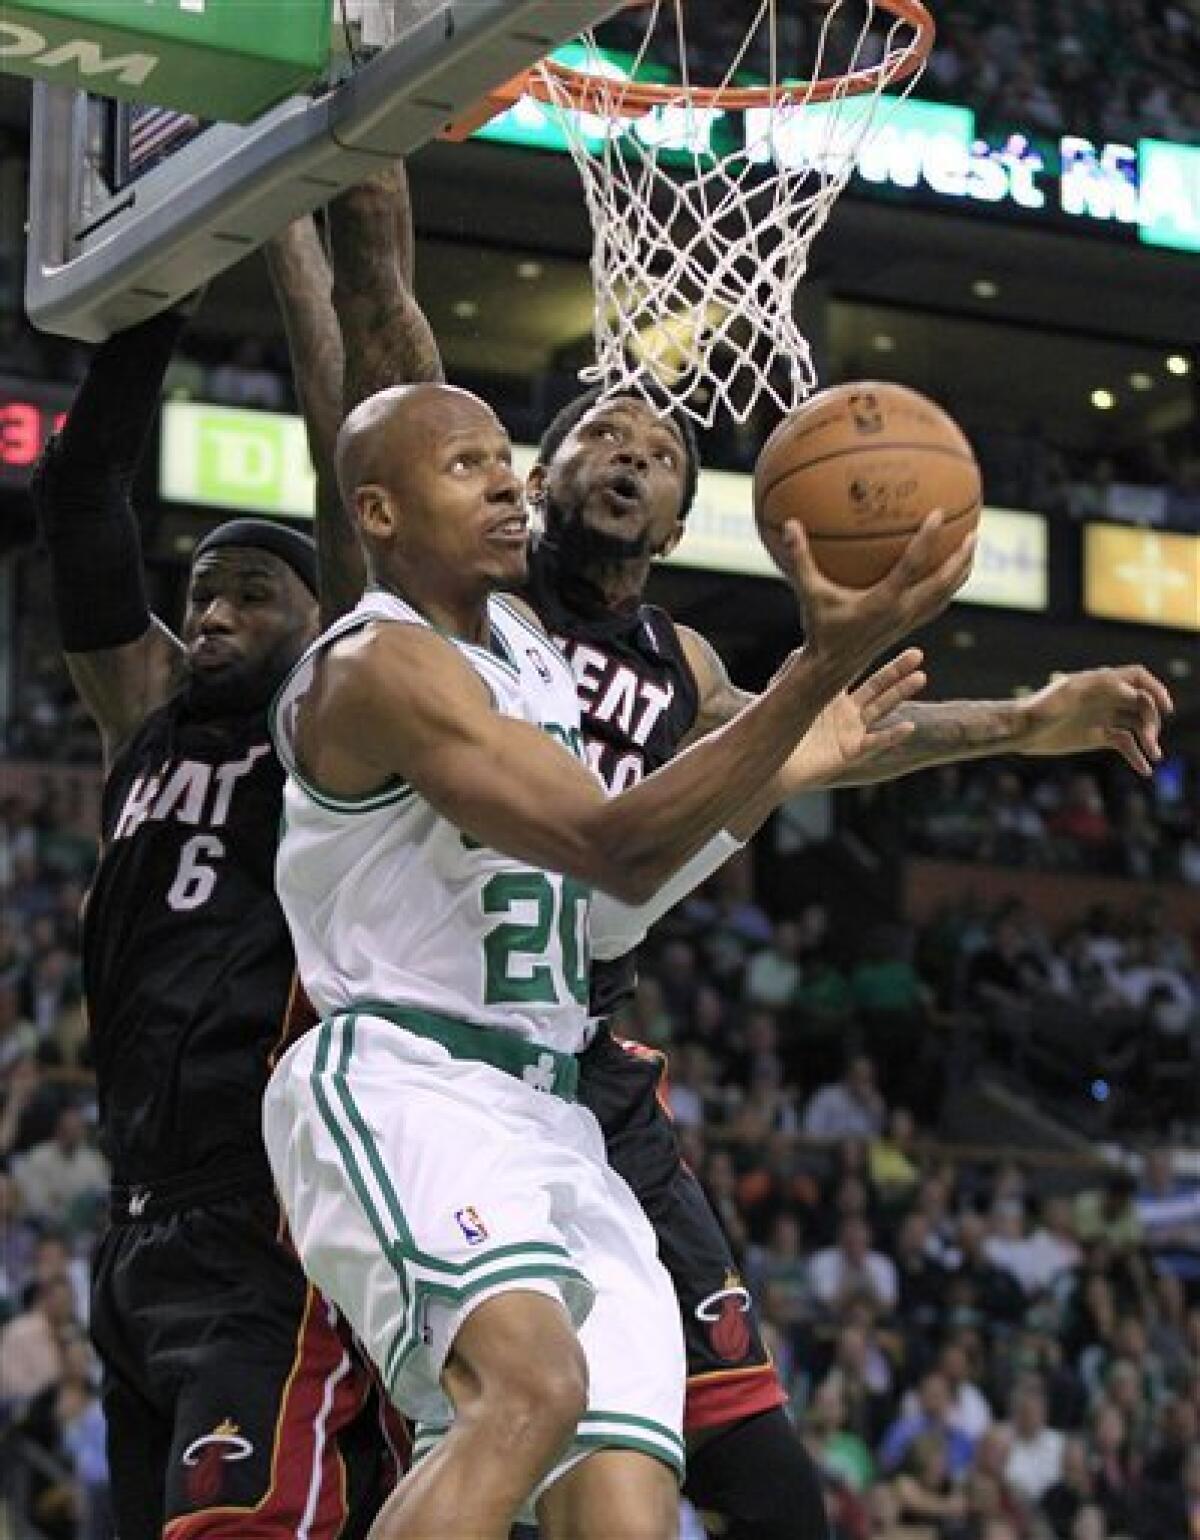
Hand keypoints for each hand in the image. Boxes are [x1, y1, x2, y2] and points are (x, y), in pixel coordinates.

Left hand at [779, 649, 927, 793]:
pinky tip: (908, 726)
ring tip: (921, 677)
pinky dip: (891, 736)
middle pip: (876, 686)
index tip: (888, 635)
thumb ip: (795, 669)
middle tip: (918, 654)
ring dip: (900, 693)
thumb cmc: (773, 728)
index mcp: (830, 694)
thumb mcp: (785, 693)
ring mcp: (850, 731)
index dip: (872, 654)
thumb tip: (807, 644)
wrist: (770, 763)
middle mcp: (845, 711)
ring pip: (881, 708)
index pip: (857, 669)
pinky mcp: (850, 752)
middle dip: (896, 670)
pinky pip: (875, 743)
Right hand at [780, 512, 974, 688]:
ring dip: (961, 573)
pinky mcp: (906, 627)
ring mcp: (908, 621)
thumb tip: (790, 525)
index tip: (939, 513)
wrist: (831, 670)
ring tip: (971, 551)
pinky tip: (946, 576)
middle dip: (961, 558)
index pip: (912, 565)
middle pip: (943, 583)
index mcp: (883, 601)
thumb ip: (800, 560)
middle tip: (974, 533)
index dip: (927, 538)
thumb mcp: (809, 594)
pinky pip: (935, 604)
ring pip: (945, 596)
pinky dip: (946, 588)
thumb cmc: (820, 630)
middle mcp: (902, 611)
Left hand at [1020, 665, 1173, 774]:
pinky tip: (1145, 769)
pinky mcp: (1098, 736)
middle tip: (1151, 741)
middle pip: (1142, 703)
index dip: (1155, 689)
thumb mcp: (1062, 694)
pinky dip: (1136, 755)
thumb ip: (1094, 687)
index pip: (1137, 678)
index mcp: (1099, 681)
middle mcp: (1105, 697)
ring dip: (1148, 738)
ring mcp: (1103, 716)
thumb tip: (1126, 689)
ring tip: (1153, 754)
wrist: (1020, 730)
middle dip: (1151, 719)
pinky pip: (1125, 743)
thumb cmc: (1036, 709)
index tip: (1164, 708)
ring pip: (1137, 724)